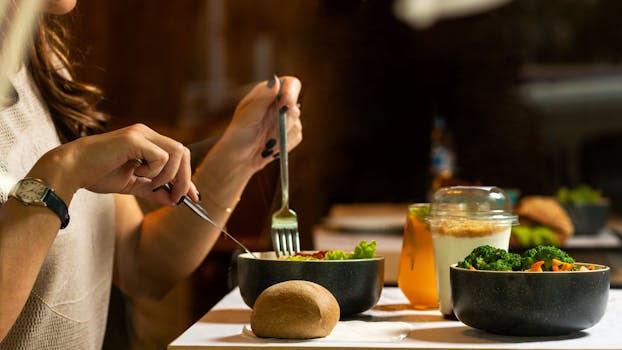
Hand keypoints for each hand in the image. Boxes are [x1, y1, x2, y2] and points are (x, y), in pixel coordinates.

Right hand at [34, 124, 198, 204]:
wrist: (71, 169)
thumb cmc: (97, 174)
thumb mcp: (132, 185)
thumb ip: (152, 190)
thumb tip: (173, 201)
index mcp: (147, 141)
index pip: (178, 155)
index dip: (188, 177)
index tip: (194, 197)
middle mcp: (147, 133)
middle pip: (183, 152)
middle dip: (184, 178)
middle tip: (176, 198)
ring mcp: (141, 133)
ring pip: (176, 153)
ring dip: (169, 175)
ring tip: (149, 183)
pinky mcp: (134, 139)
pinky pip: (161, 157)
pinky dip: (154, 171)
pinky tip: (136, 173)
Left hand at [217, 75, 302, 171]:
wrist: (239, 158)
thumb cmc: (237, 134)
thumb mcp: (246, 116)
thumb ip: (262, 99)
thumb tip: (275, 81)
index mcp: (268, 93)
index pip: (290, 84)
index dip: (292, 92)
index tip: (287, 104)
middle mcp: (279, 104)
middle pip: (295, 106)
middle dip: (284, 121)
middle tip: (270, 132)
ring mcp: (286, 120)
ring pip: (297, 124)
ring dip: (281, 135)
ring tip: (265, 141)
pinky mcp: (290, 135)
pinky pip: (296, 137)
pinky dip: (284, 144)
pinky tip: (270, 147)